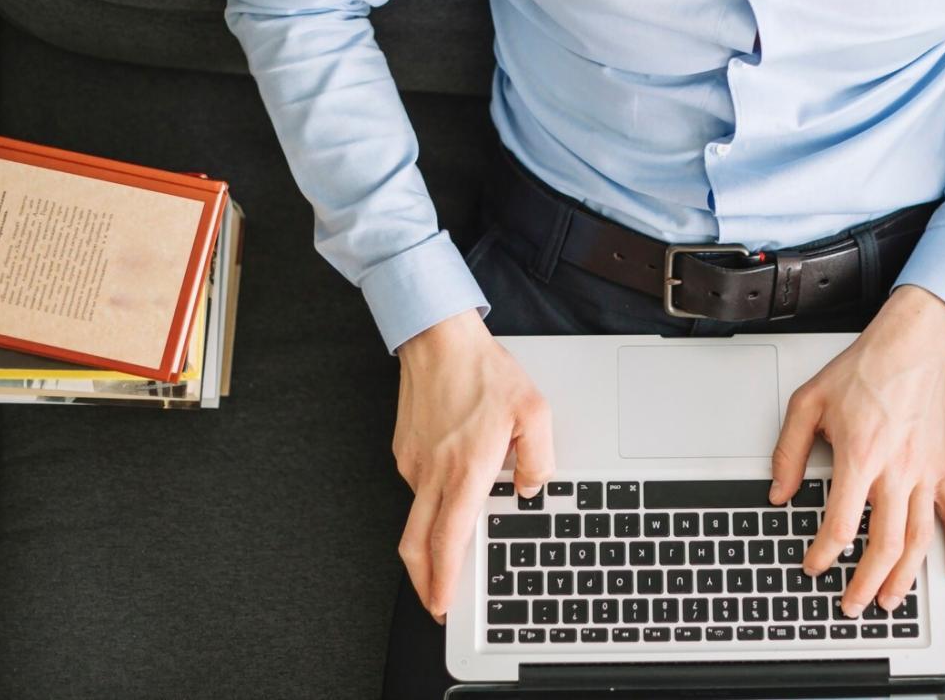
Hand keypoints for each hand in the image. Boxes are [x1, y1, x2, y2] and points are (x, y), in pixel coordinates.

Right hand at [393, 309, 554, 622]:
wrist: (439, 339)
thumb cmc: (484, 371)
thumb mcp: (534, 412)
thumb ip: (540, 459)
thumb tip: (532, 488)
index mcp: (465, 470)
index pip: (447, 540)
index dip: (443, 580)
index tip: (442, 604)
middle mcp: (433, 473)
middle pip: (416, 545)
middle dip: (423, 581)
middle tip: (435, 600)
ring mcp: (414, 462)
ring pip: (417, 516)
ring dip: (430, 539)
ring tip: (451, 548)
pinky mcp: (404, 450)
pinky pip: (417, 488)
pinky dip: (429, 503)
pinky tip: (450, 494)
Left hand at [770, 285, 944, 616]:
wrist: (913, 346)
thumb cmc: (865, 369)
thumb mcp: (809, 402)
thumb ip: (790, 451)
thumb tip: (779, 492)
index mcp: (860, 456)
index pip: (840, 523)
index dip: (824, 553)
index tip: (814, 565)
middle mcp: (896, 470)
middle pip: (884, 543)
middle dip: (866, 582)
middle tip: (851, 603)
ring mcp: (925, 472)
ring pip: (919, 539)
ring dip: (905, 577)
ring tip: (890, 601)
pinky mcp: (944, 468)